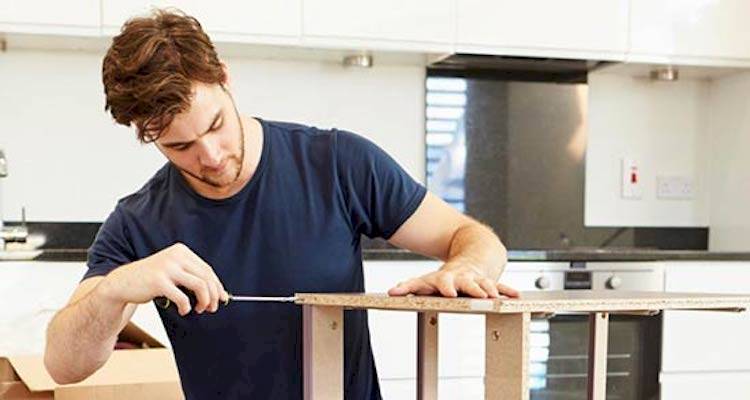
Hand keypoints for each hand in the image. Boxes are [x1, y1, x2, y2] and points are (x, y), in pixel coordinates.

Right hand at [99, 243, 228, 315]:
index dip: (217, 285)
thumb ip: (193, 278)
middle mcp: (175, 256)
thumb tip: (219, 294)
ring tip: (199, 309)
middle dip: (213, 295)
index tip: (221, 298)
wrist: (123, 282)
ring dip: (204, 301)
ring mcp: (167, 268)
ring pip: (199, 285)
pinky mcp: (158, 281)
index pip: (207, 269)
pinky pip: (182, 297)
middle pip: (206, 277)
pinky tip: (183, 310)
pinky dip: (186, 306)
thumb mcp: (173, 272)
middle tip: (212, 308)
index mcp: (181, 251)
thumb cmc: (151, 279)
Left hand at [387, 263, 518, 298]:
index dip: (441, 287)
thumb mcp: (428, 279)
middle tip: (470, 295)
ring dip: (488, 289)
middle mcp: (461, 277)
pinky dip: (506, 291)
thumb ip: (410, 286)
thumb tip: (391, 292)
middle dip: (468, 288)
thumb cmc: (448, 274)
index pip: (439, 281)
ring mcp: (476, 278)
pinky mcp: (490, 281)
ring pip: (483, 284)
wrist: (474, 249)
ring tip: (494, 296)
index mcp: (445, 278)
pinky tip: (515, 297)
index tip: (446, 293)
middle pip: (464, 283)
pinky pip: (500, 286)